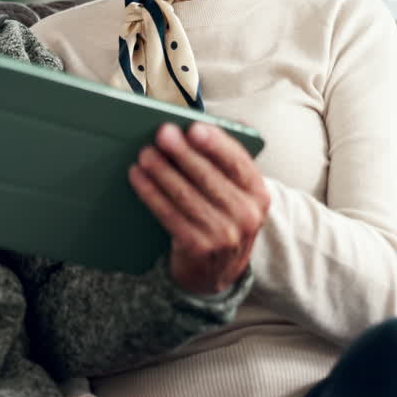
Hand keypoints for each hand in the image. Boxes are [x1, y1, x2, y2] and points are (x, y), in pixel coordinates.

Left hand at [130, 122, 269, 294]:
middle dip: (182, 152)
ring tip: (145, 153)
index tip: (194, 128)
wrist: (218, 272)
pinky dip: (150, 192)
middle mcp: (246, 214)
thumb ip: (224, 161)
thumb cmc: (222, 218)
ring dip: (162, 170)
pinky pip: (169, 214)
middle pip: (208, 176)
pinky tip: (138, 176)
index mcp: (258, 193)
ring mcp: (223, 234)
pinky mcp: (198, 248)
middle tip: (161, 134)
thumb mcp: (236, 194)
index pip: (237, 162)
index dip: (215, 143)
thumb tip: (201, 125)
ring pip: (185, 194)